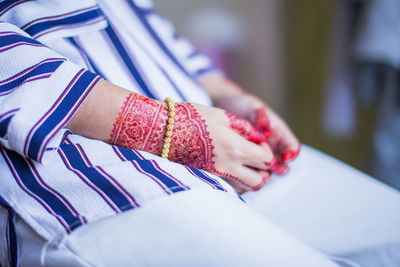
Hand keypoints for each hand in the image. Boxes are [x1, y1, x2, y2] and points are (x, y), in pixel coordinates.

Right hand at [108, 92, 273, 191]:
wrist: (163, 130)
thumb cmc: (192, 117)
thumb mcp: (222, 115)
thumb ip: (244, 128)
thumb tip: (258, 137)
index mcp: (236, 148)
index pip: (266, 160)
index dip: (267, 152)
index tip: (258, 144)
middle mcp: (229, 166)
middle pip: (260, 180)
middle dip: (263, 170)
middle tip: (255, 158)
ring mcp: (217, 175)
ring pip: (245, 188)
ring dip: (251, 178)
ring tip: (244, 164)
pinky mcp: (208, 177)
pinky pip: (230, 187)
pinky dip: (236, 181)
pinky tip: (230, 167)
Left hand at [199, 74, 299, 174]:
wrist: (226, 105)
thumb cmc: (243, 104)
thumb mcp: (252, 107)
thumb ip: (260, 116)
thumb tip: (266, 130)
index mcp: (278, 132)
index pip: (292, 146)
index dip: (291, 153)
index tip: (285, 158)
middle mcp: (272, 145)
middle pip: (282, 163)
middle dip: (278, 168)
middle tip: (271, 171)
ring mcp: (259, 153)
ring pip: (267, 169)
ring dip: (263, 174)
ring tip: (257, 176)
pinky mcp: (246, 159)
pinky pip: (250, 170)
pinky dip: (248, 175)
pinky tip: (241, 178)